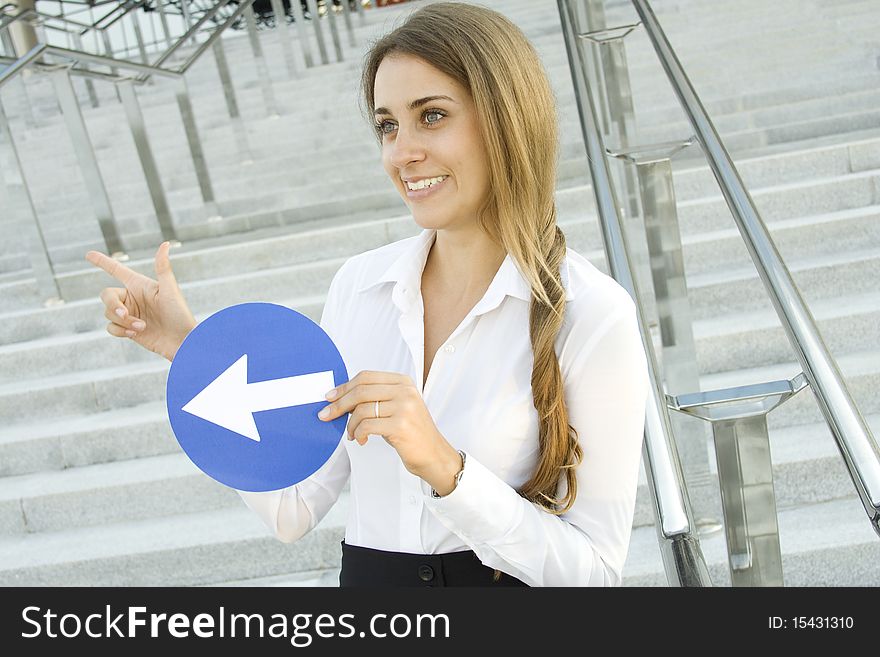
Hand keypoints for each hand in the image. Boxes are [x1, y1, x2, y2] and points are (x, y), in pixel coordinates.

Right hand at [85, 242, 196, 361]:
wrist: (182, 342)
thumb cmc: (180, 314)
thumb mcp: (170, 290)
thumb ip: (162, 268)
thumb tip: (165, 244)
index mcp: (140, 285)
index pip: (117, 270)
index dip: (102, 262)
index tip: (88, 254)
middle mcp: (133, 297)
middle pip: (106, 295)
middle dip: (113, 305)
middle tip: (125, 314)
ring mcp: (130, 314)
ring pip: (108, 313)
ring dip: (123, 321)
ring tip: (142, 327)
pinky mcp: (128, 329)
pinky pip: (111, 328)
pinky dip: (120, 331)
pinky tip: (136, 333)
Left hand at [317, 371, 463, 495]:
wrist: (434, 455)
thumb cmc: (413, 433)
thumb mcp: (397, 408)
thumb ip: (376, 398)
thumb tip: (341, 397)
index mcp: (403, 382)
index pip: (366, 377)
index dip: (344, 386)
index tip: (330, 397)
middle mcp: (405, 391)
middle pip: (361, 391)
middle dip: (339, 404)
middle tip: (327, 415)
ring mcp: (404, 407)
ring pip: (361, 410)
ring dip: (350, 425)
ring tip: (353, 434)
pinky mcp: (400, 425)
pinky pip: (366, 426)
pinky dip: (358, 434)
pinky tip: (362, 440)